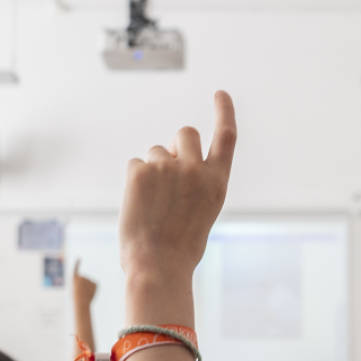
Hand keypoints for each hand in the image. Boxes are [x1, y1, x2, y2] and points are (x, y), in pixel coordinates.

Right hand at [72, 260, 96, 306]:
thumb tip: (91, 283)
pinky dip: (93, 289)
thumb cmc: (77, 298)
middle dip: (84, 285)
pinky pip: (94, 285)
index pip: (76, 269)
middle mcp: (81, 276)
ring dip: (88, 288)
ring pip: (89, 283)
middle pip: (84, 280)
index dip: (77, 263)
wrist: (81, 302)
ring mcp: (89, 279)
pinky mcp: (95, 283)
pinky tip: (90, 292)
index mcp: (74, 278)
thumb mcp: (76, 291)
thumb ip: (82, 285)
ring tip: (85, 293)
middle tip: (82, 292)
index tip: (79, 257)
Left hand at [120, 91, 236, 290]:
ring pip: (155, 152)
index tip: (220, 93)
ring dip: (152, 171)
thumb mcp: (201, 213)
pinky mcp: (141, 171)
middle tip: (166, 173)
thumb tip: (170, 153)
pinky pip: (135, 164)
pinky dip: (134, 182)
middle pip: (184, 133)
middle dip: (175, 145)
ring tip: (153, 206)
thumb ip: (194, 181)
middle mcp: (196, 170)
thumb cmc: (179, 248)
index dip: (224, 112)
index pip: (226, 138)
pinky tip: (138, 206)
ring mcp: (168, 168)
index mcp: (217, 183)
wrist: (158, 267)